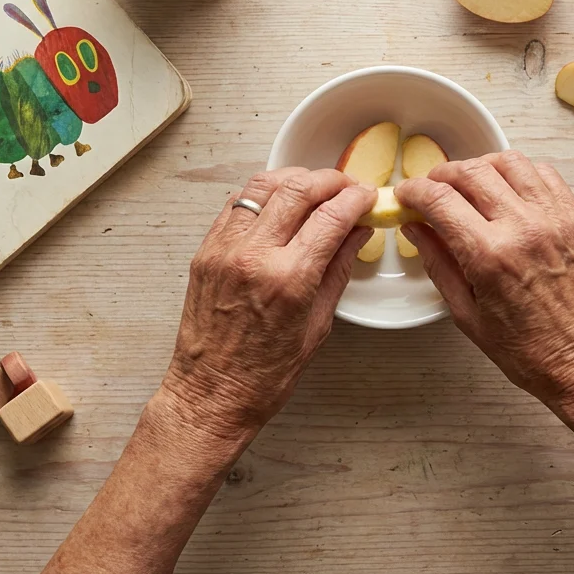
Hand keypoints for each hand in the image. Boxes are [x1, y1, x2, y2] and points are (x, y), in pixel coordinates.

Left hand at [162, 168, 375, 436]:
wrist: (212, 394)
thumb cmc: (264, 374)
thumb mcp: (318, 325)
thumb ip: (338, 270)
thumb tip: (357, 233)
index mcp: (289, 279)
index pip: (331, 216)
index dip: (355, 199)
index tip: (367, 196)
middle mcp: (254, 256)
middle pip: (297, 190)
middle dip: (329, 180)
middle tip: (346, 187)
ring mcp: (225, 250)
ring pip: (262, 187)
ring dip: (293, 179)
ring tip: (313, 189)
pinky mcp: (206, 252)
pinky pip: (236, 205)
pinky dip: (262, 195)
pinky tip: (278, 204)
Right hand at [396, 151, 573, 411]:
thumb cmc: (528, 350)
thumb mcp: (466, 314)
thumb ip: (438, 263)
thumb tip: (415, 228)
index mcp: (489, 256)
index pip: (439, 200)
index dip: (413, 191)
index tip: (405, 195)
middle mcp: (524, 228)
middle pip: (471, 172)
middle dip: (442, 174)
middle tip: (431, 189)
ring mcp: (555, 219)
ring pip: (509, 162)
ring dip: (480, 166)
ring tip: (468, 184)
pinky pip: (544, 174)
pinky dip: (519, 173)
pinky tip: (507, 190)